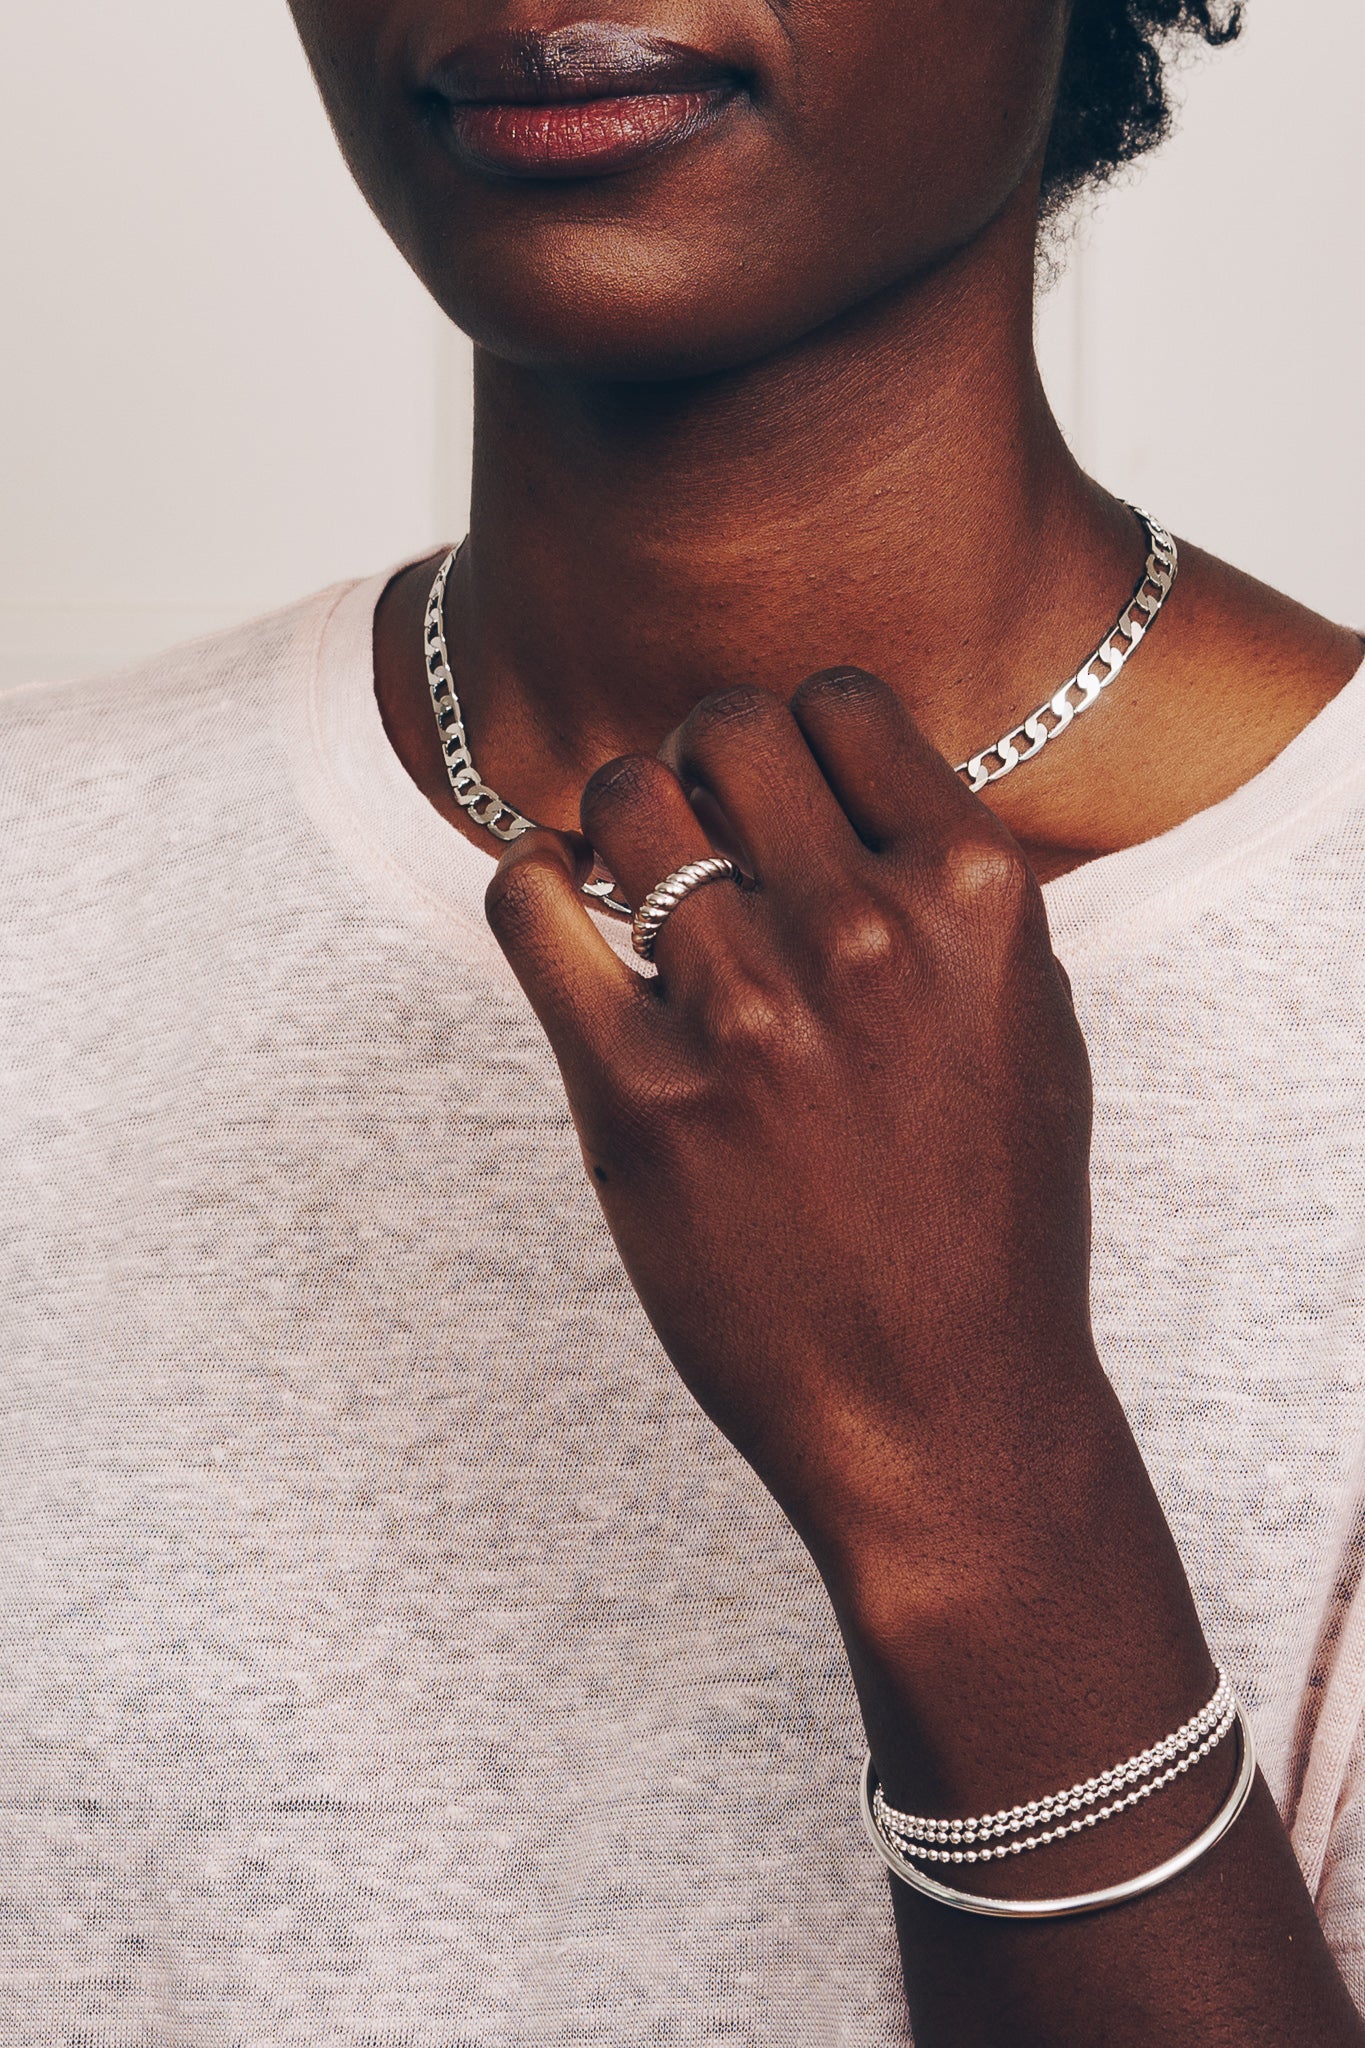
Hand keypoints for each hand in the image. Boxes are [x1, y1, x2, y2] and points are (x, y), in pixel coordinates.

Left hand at [484, 669, 1099, 1598]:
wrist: (943, 1401)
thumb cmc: (989, 1213)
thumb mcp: (1026, 1018)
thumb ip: (947, 885)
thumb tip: (833, 776)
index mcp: (977, 897)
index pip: (839, 702)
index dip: (794, 734)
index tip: (774, 791)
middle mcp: (866, 933)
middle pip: (724, 729)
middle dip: (700, 760)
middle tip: (696, 827)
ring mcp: (748, 1014)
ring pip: (623, 800)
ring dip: (619, 825)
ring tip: (634, 888)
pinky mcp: (637, 1098)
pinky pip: (528, 905)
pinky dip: (531, 884)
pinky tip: (558, 913)